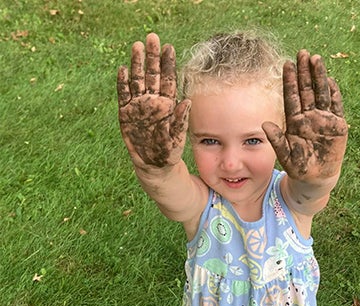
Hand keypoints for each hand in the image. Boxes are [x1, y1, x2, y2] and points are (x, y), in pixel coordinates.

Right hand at [117, 33, 189, 169]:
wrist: (154, 165)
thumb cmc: (170, 151)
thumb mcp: (178, 137)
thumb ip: (181, 119)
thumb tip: (187, 101)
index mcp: (168, 105)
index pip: (169, 80)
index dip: (168, 64)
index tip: (169, 47)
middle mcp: (153, 101)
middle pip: (152, 74)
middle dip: (152, 57)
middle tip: (152, 37)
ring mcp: (138, 106)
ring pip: (137, 80)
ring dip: (136, 63)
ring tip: (137, 46)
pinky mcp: (126, 113)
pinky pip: (123, 95)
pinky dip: (122, 82)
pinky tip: (123, 69)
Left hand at [263, 51, 347, 182]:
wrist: (317, 178)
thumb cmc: (299, 167)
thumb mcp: (285, 155)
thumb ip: (276, 139)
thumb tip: (265, 123)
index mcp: (295, 120)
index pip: (291, 96)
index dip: (290, 80)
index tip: (286, 64)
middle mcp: (309, 116)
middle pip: (306, 90)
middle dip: (304, 72)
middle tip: (302, 53)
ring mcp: (324, 119)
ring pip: (321, 93)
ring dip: (319, 77)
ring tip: (316, 59)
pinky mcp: (338, 126)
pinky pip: (336, 106)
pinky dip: (334, 94)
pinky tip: (331, 81)